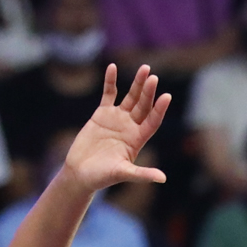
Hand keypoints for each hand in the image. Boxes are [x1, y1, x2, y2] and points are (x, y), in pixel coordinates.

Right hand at [61, 65, 170, 195]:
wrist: (80, 173)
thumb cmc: (102, 177)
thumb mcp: (122, 174)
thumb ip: (142, 174)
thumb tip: (163, 179)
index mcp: (137, 140)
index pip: (152, 121)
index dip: (159, 110)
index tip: (166, 97)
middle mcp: (130, 127)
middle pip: (143, 106)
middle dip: (148, 92)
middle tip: (153, 77)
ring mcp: (117, 119)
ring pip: (130, 97)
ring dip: (137, 83)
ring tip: (145, 68)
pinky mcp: (102, 114)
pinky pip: (108, 94)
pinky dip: (110, 81)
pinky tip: (112, 67)